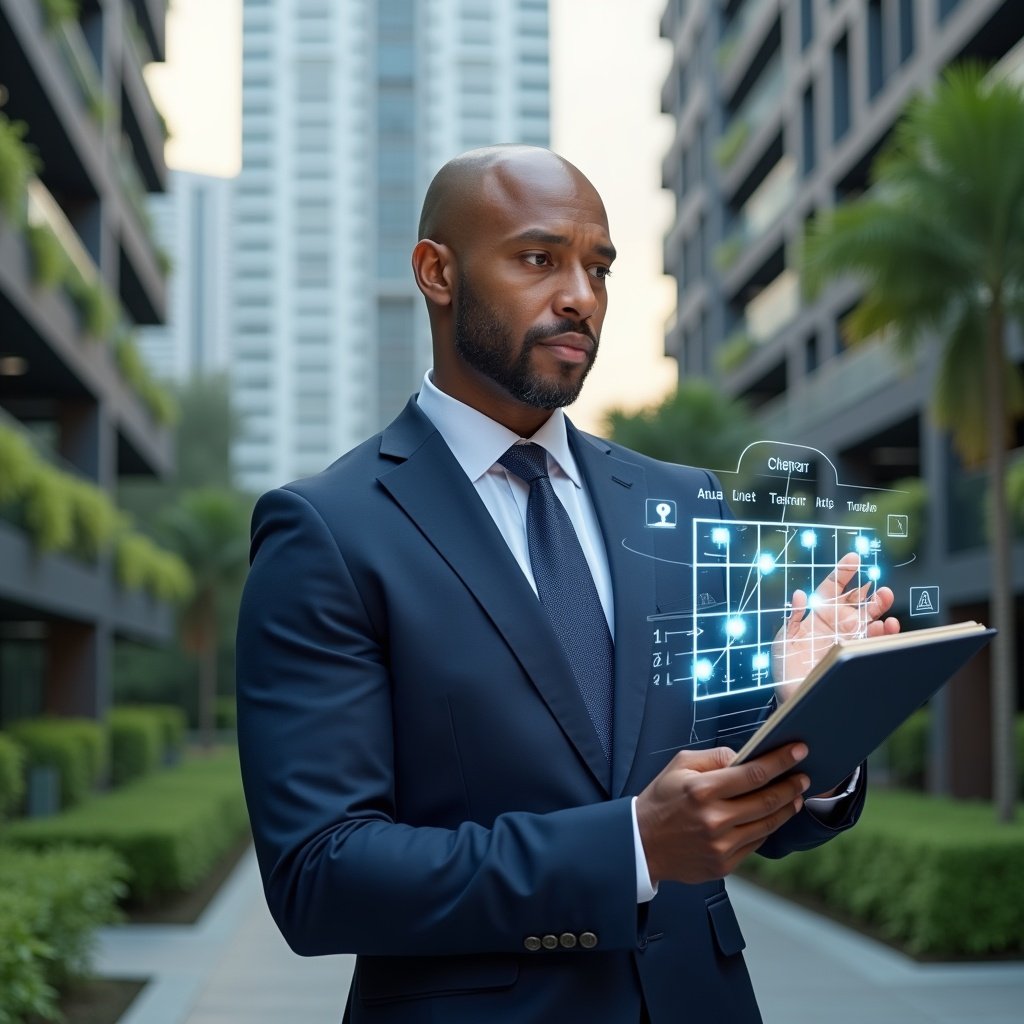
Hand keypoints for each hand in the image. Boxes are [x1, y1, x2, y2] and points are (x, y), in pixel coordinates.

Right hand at [635, 744, 809, 884]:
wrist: (641, 843)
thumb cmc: (660, 800)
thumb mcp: (679, 766)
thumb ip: (714, 757)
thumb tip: (744, 757)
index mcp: (702, 790)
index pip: (753, 773)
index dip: (780, 761)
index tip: (799, 751)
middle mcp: (714, 819)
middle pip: (767, 800)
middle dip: (791, 785)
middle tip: (803, 775)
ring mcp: (720, 845)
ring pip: (767, 825)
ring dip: (786, 808)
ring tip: (795, 796)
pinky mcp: (723, 864)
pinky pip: (755, 843)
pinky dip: (766, 828)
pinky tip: (770, 816)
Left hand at [772, 552, 899, 697]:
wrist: (794, 695)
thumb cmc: (785, 666)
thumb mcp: (783, 639)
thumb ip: (792, 617)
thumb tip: (800, 595)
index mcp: (819, 613)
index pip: (833, 587)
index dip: (843, 572)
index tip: (854, 558)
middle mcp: (838, 623)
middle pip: (859, 602)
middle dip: (872, 593)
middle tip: (882, 590)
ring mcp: (850, 639)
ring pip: (872, 620)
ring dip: (882, 612)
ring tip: (887, 607)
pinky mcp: (857, 655)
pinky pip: (875, 643)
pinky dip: (884, 635)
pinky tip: (887, 629)